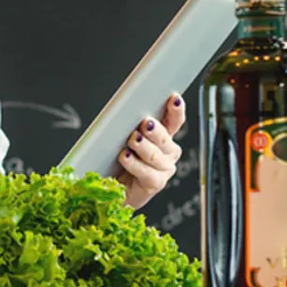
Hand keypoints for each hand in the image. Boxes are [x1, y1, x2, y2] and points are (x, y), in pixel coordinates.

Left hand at [117, 94, 185, 209]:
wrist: (110, 189)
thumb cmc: (116, 160)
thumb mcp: (121, 137)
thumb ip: (129, 125)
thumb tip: (124, 110)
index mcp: (162, 137)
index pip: (174, 121)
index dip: (176, 110)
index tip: (173, 98)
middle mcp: (167, 152)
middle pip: (165, 138)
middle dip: (154, 130)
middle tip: (144, 123)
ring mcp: (163, 169)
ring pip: (156, 155)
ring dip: (143, 146)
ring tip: (131, 139)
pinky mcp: (154, 184)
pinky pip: (147, 173)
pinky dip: (134, 164)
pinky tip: (125, 156)